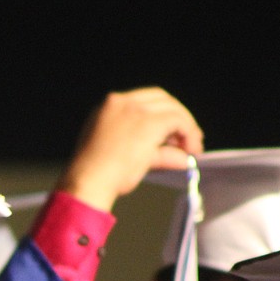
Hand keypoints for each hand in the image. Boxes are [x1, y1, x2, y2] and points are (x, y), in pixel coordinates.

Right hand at [57, 87, 203, 211]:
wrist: (88, 182)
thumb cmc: (96, 175)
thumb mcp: (123, 157)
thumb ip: (154, 153)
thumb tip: (181, 159)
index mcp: (108, 108)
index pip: (143, 101)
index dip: (162, 113)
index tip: (172, 132)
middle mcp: (121, 103)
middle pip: (161, 98)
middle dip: (178, 116)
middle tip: (188, 138)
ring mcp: (135, 110)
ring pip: (172, 108)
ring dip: (186, 126)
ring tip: (191, 148)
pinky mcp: (149, 122)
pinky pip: (179, 121)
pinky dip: (189, 133)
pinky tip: (191, 150)